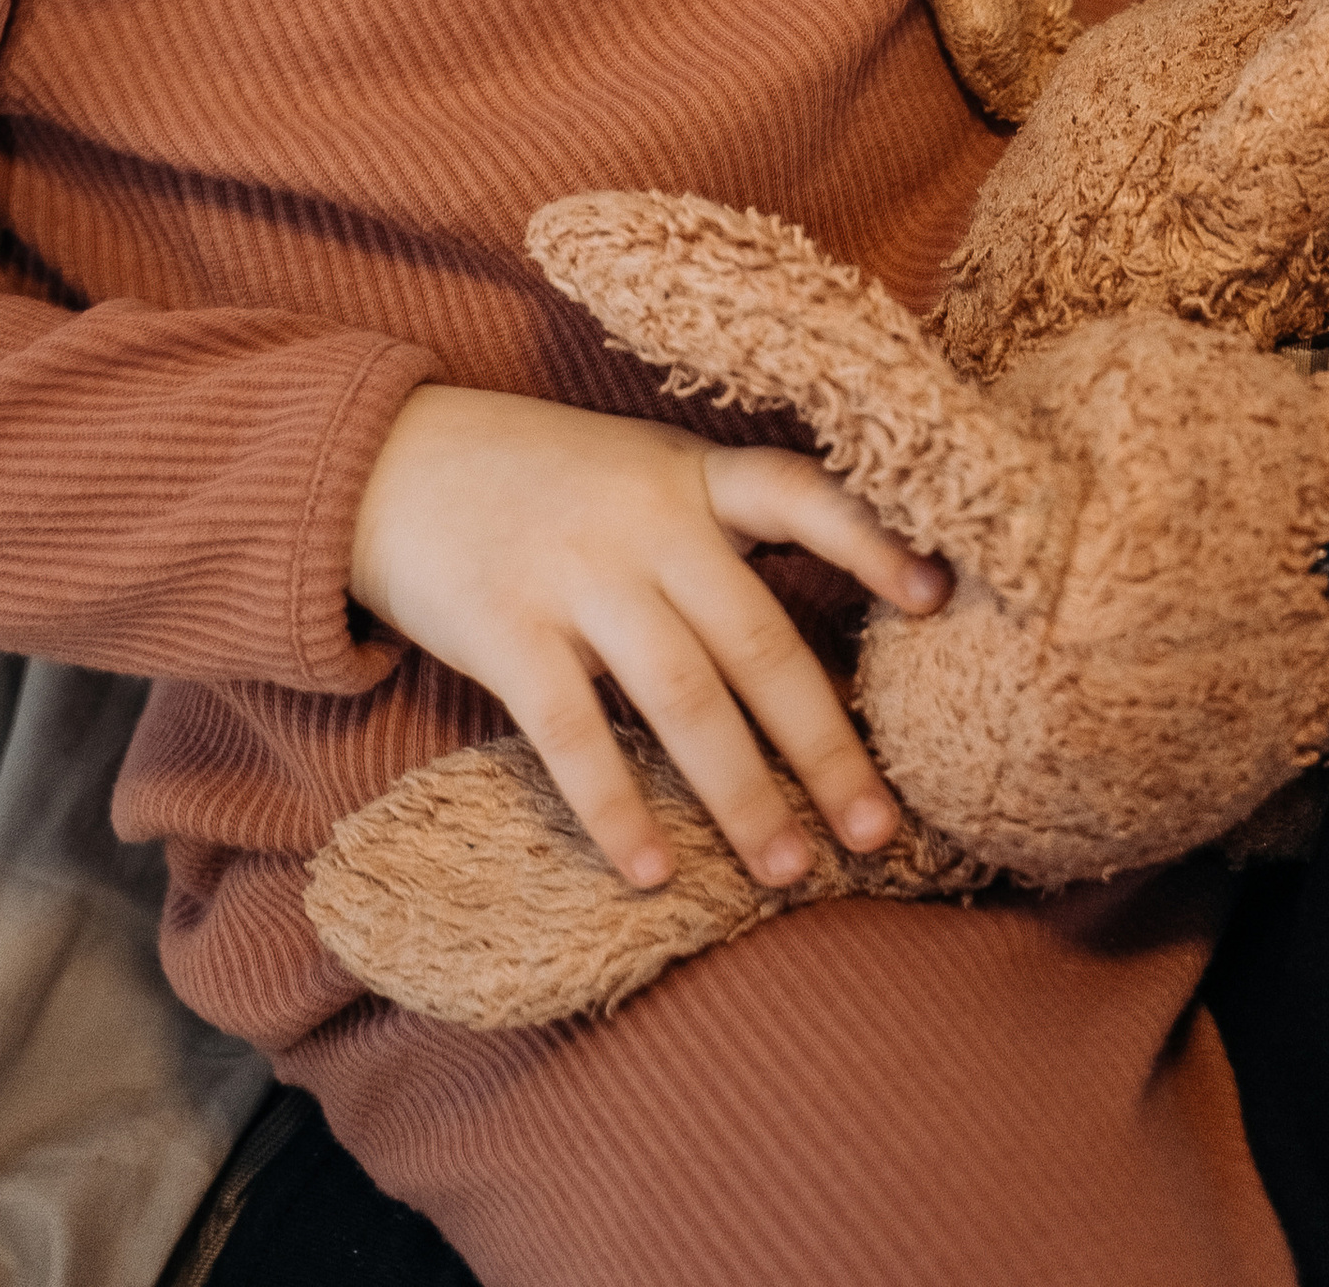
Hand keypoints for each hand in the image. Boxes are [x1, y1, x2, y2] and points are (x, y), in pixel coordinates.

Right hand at [348, 384, 948, 892]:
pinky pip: (571, 734)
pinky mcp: (503, 626)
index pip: (801, 493)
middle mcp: (645, 518)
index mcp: (690, 472)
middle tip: (879, 830)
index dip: (872, 543)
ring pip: (681, 696)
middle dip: (825, 741)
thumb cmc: (541, 478)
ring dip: (741, 793)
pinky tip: (652, 873)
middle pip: (757, 637)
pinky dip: (616, 808)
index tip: (939, 600)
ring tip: (788, 870)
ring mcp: (574, 571)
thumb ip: (718, 529)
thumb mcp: (640, 470)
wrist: (390, 456)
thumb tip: (823, 630)